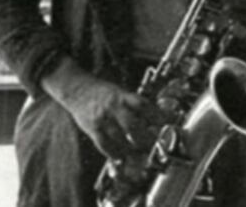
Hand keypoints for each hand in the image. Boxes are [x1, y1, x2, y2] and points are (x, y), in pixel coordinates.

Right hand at [42, 60, 162, 159]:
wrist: (76, 89)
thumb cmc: (101, 92)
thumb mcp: (119, 92)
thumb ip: (133, 104)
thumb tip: (153, 116)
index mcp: (122, 96)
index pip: (143, 105)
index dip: (157, 115)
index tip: (168, 123)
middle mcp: (113, 107)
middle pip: (133, 125)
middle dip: (146, 137)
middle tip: (154, 143)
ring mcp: (102, 118)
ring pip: (120, 138)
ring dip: (131, 148)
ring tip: (139, 152)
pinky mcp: (92, 128)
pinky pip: (104, 144)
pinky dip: (114, 153)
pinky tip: (120, 157)